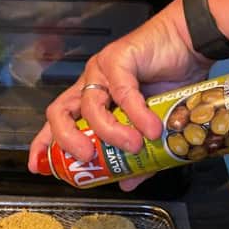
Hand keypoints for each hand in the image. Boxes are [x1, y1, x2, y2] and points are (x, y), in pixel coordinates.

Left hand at [28, 0, 212, 175]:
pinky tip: (151, 129)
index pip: (57, 123)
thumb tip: (127, 183)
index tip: (38, 167)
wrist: (190, 45)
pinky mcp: (118, 59)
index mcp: (90, 101)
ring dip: (110, 133)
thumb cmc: (170, 83)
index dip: (44, 144)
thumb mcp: (151, 130)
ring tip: (134, 146)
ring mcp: (101, 71)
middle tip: (87, 158)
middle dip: (66, 140)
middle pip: (59, 113)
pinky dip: (136, 115)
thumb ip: (139, 158)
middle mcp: (90, 86)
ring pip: (89, 107)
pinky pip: (121, 92)